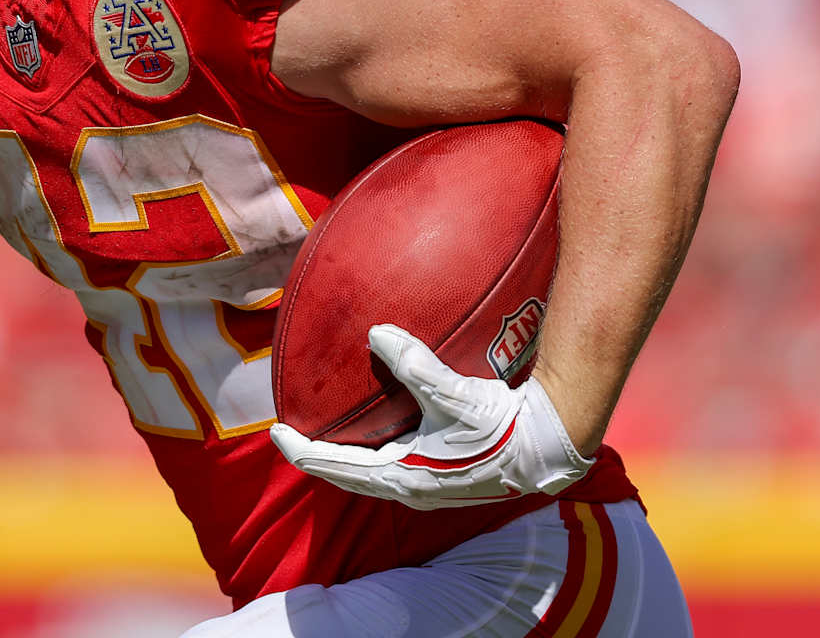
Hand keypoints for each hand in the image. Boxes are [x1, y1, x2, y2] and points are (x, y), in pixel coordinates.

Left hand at [269, 324, 592, 509]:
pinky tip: (379, 428)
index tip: (275, 433)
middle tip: (292, 433)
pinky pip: (392, 465)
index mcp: (402, 476)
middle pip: (347, 475)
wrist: (544, 448)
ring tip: (327, 431)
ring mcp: (425, 485)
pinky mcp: (442, 476)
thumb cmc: (500, 427)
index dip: (302, 451)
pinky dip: (373, 449)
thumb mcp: (454, 394)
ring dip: (346, 455)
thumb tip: (377, 332)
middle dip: (318, 455)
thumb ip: (414, 364)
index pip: (336, 468)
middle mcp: (408, 487)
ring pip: (370, 473)